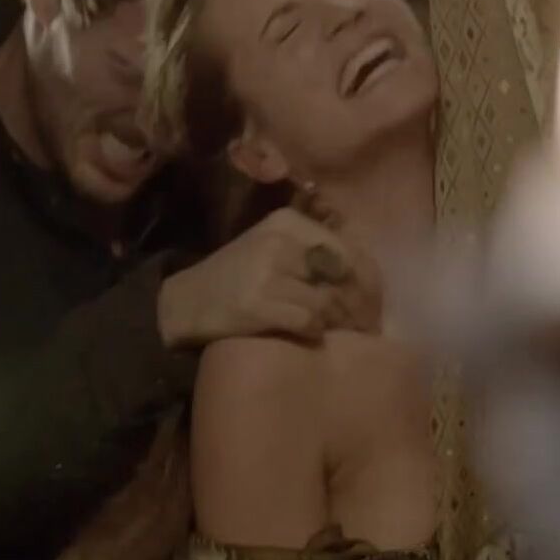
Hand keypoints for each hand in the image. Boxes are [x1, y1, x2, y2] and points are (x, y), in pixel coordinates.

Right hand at [158, 207, 382, 348]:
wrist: (185, 301)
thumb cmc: (238, 276)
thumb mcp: (273, 246)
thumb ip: (315, 250)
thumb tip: (368, 270)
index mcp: (287, 223)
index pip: (348, 249)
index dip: (369, 280)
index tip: (374, 302)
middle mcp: (278, 242)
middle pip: (343, 275)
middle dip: (361, 303)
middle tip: (367, 324)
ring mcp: (266, 273)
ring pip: (328, 301)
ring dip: (341, 322)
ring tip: (347, 335)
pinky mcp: (257, 304)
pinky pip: (308, 322)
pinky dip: (317, 332)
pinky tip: (314, 337)